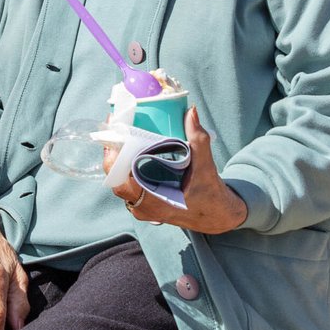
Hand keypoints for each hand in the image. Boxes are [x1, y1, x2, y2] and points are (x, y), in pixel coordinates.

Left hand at [106, 106, 247, 233]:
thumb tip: (191, 113)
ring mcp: (143, 208)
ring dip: (119, 161)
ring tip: (122, 138)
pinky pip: (128, 185)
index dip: (112, 158)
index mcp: (154, 202)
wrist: (217, 216)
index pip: (120, 182)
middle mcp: (144, 207)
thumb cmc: (211, 196)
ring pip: (121, 182)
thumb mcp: (206, 167)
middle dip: (114, 154)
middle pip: (116, 179)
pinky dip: (127, 169)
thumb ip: (199, 140)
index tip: (114, 136)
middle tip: (118, 131)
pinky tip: (130, 152)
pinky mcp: (146, 204)